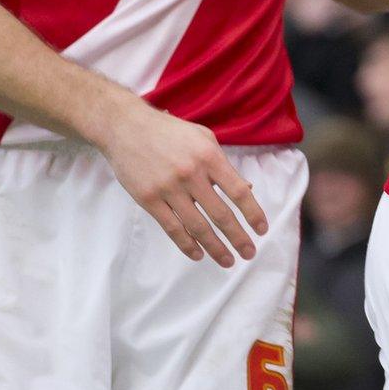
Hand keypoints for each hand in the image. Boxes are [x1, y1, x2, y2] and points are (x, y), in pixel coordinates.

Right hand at [95, 102, 266, 266]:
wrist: (126, 128)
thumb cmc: (171, 132)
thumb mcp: (204, 138)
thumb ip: (224, 164)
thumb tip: (247, 189)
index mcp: (210, 157)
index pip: (238, 192)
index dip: (253, 213)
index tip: (262, 230)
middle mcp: (191, 175)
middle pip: (220, 214)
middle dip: (238, 238)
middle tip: (249, 254)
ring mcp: (168, 189)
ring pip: (197, 226)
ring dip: (215, 247)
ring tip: (227, 261)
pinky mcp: (148, 199)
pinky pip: (171, 227)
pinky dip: (186, 244)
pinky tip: (198, 254)